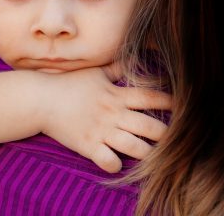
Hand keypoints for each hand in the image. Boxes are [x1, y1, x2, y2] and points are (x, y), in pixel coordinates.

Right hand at [39, 64, 170, 173]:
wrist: (40, 99)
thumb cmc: (68, 84)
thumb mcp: (95, 72)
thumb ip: (117, 68)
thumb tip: (134, 58)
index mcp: (116, 95)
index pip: (150, 97)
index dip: (169, 102)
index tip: (184, 106)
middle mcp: (113, 113)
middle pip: (150, 126)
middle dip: (165, 134)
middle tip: (173, 139)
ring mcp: (101, 131)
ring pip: (135, 147)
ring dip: (148, 153)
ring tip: (154, 156)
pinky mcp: (88, 146)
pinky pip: (108, 161)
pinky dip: (116, 165)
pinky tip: (118, 163)